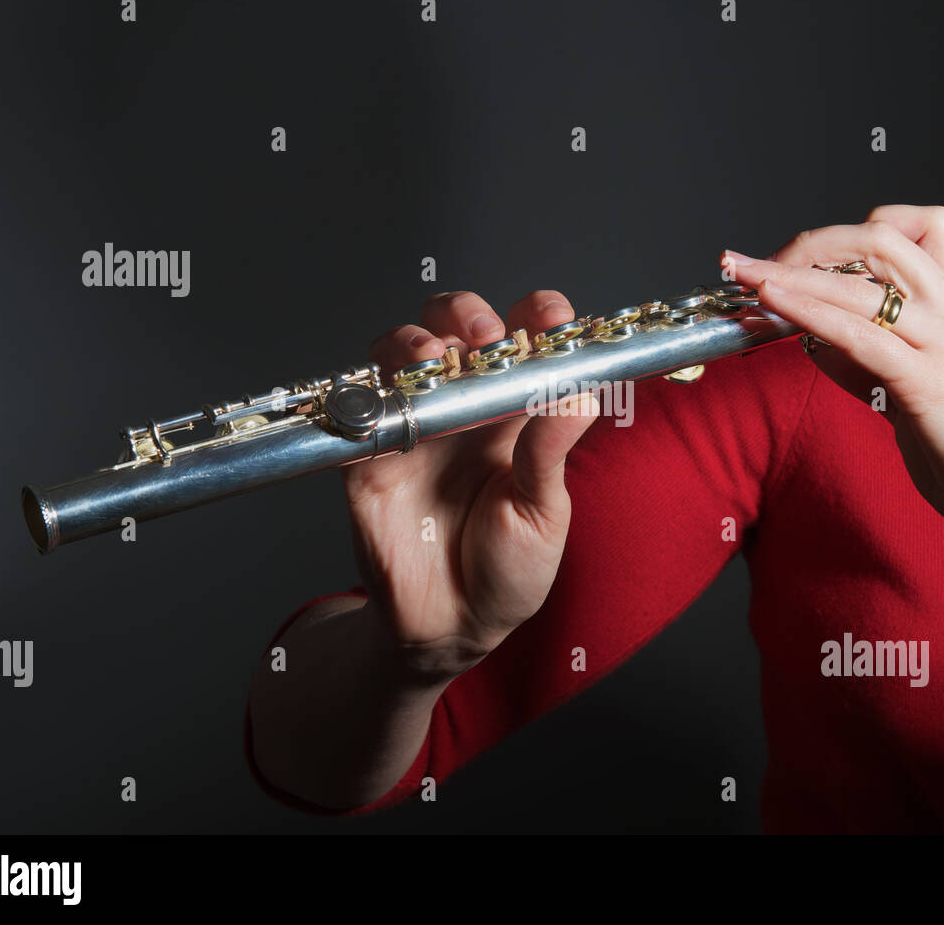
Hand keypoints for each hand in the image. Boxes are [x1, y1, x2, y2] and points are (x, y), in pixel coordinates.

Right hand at [344, 290, 598, 679]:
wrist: (452, 628)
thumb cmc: (508, 571)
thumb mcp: (543, 514)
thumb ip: (551, 452)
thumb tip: (582, 390)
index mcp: (517, 412)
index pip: (528, 341)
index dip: (537, 317)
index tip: (549, 319)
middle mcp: (466, 406)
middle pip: (458, 328)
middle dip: (467, 314)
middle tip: (485, 339)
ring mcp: (416, 424)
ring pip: (404, 351)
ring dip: (417, 339)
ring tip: (435, 358)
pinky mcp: (370, 453)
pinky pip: (361, 407)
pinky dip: (372, 390)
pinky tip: (395, 398)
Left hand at [723, 205, 943, 557]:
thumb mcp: (916, 398)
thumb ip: (871, 366)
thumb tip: (818, 346)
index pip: (907, 235)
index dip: (843, 239)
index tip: (791, 260)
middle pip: (879, 239)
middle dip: (810, 244)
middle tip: (758, 267)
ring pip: (863, 281)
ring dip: (791, 271)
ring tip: (744, 274)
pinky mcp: (932, 382)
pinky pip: (860, 333)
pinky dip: (808, 312)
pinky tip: (772, 306)